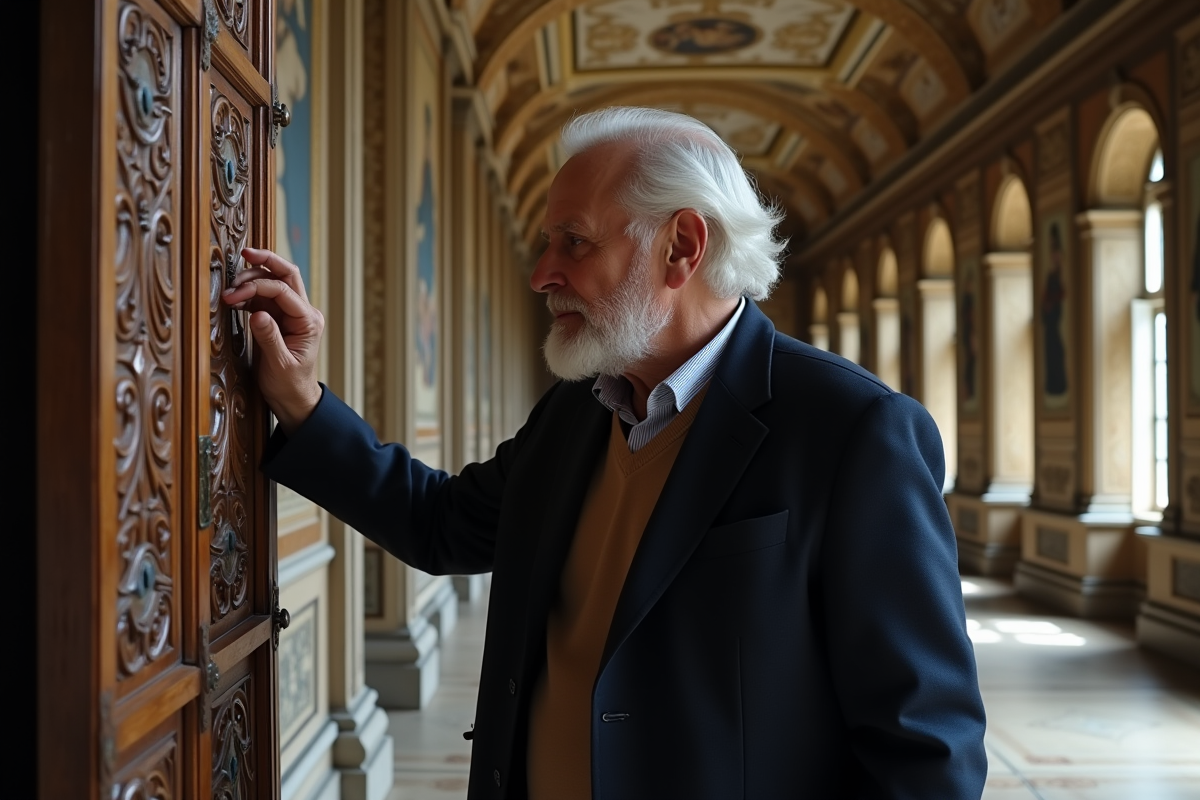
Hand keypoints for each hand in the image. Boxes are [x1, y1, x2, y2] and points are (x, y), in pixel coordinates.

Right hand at [222, 247, 323, 432]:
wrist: (293, 398)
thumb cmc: (289, 385)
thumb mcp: (279, 365)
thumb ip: (269, 338)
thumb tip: (257, 315)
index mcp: (309, 321)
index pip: (283, 291)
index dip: (257, 287)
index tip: (234, 295)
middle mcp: (304, 313)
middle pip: (287, 275)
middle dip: (266, 262)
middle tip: (244, 253)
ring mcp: (292, 314)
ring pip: (275, 283)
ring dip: (253, 280)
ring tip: (230, 290)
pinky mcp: (279, 318)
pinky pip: (265, 298)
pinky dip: (249, 294)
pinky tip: (235, 299)